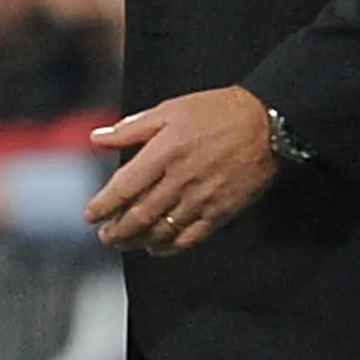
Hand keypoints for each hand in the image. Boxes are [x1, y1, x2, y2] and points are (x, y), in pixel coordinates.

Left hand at [86, 87, 276, 254]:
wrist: (269, 125)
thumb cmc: (217, 112)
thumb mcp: (169, 110)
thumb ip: (131, 128)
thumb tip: (96, 138)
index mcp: (163, 153)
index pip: (123, 188)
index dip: (103, 206)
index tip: (90, 216)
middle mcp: (179, 180)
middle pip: (139, 215)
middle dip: (116, 231)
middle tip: (105, 237)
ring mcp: (201, 199)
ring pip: (161, 230)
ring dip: (138, 241)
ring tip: (124, 244)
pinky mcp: (221, 212)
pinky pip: (190, 237)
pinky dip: (170, 247)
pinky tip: (157, 248)